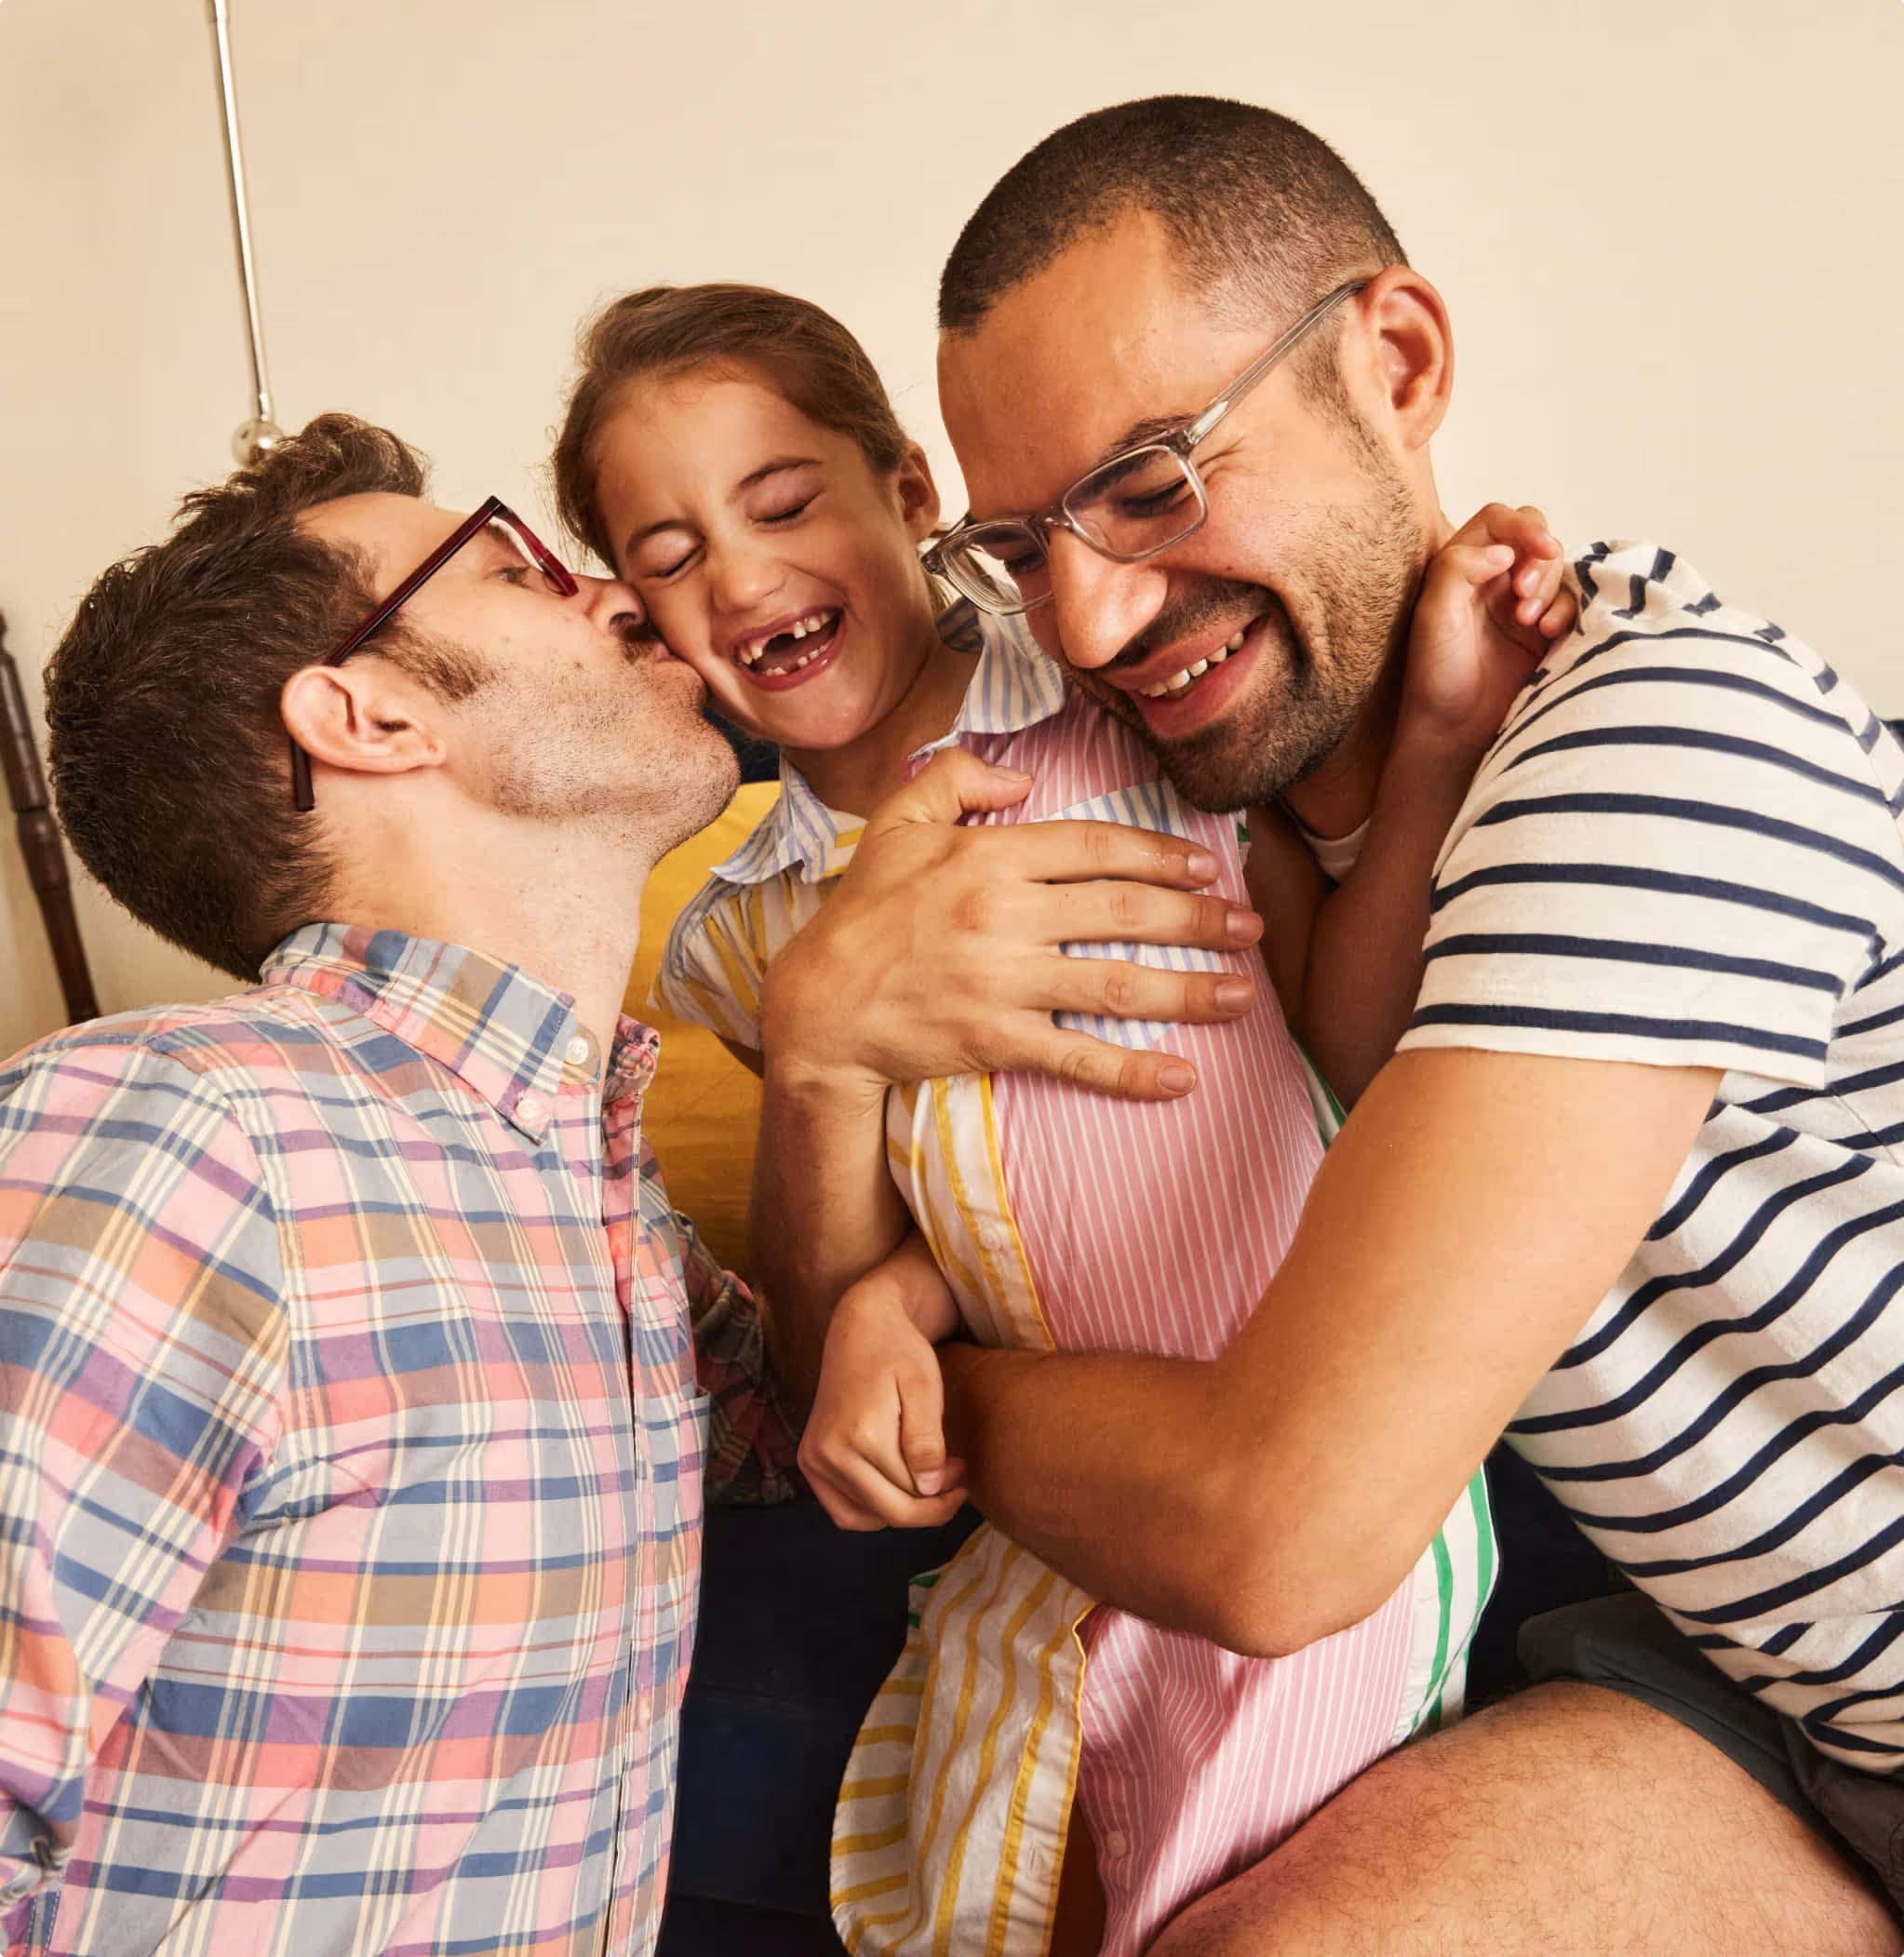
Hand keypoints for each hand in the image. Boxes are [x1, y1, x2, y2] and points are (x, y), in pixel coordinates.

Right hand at [758, 748, 1263, 1105]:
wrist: (819, 1005)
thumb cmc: (862, 914)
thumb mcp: (897, 824)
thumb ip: (957, 777)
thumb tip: (1024, 774)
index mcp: (989, 857)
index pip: (1097, 848)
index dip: (1161, 855)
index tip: (1208, 865)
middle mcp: (1004, 915)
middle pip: (1125, 912)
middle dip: (1199, 919)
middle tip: (1251, 927)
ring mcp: (1002, 981)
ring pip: (1116, 983)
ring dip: (1189, 990)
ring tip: (1242, 994)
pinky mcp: (994, 1040)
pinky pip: (1077, 1058)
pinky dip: (1132, 1072)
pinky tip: (1181, 1079)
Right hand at [799, 1276, 969, 1531]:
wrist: (860, 1329)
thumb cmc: (899, 1353)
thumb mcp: (924, 1388)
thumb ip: (927, 1441)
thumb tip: (930, 1489)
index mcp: (860, 1436)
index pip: (911, 1494)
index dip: (944, 1491)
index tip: (963, 1467)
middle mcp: (828, 1454)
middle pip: (889, 1511)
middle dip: (928, 1506)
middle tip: (953, 1482)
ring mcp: (813, 1460)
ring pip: (865, 1517)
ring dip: (900, 1511)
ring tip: (925, 1482)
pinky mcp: (808, 1461)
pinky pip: (841, 1510)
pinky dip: (870, 1511)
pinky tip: (895, 1489)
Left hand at [1404, 503, 1576, 756]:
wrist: (1452, 728)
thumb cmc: (1435, 673)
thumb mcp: (1434, 615)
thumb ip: (1459, 569)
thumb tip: (1504, 549)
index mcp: (1462, 564)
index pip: (1500, 521)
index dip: (1523, 527)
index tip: (1541, 549)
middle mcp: (1494, 577)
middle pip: (1535, 537)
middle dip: (1541, 559)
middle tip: (1523, 598)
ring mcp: (1521, 602)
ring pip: (1556, 568)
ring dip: (1551, 588)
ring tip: (1530, 624)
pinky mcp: (1543, 630)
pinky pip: (1570, 603)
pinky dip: (1566, 611)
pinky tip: (1547, 633)